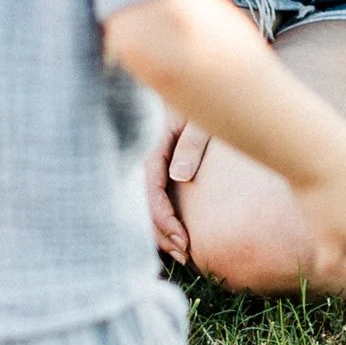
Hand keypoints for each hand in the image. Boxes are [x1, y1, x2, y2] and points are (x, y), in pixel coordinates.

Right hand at [146, 117, 210, 262]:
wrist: (197, 88)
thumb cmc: (201, 103)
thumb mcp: (200, 121)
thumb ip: (191, 145)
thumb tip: (179, 176)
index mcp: (152, 147)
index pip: (151, 191)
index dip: (164, 219)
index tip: (184, 240)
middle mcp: (145, 160)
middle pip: (143, 205)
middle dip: (162, 234)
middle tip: (186, 256)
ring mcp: (148, 166)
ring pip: (144, 207)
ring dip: (161, 232)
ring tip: (183, 254)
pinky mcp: (156, 170)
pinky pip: (153, 199)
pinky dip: (161, 221)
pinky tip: (175, 236)